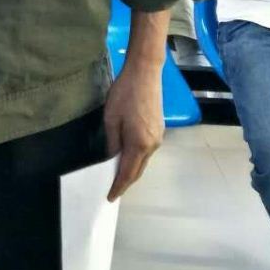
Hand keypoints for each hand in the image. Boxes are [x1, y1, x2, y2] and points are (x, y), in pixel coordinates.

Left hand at [103, 60, 163, 200]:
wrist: (145, 73)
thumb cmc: (124, 93)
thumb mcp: (111, 118)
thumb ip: (112, 142)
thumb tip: (111, 158)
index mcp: (139, 144)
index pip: (128, 173)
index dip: (118, 186)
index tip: (110, 197)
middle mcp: (152, 145)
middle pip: (138, 170)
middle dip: (126, 182)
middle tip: (113, 190)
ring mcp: (158, 138)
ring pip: (143, 161)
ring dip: (132, 169)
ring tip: (117, 175)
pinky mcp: (160, 129)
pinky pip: (147, 151)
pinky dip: (137, 158)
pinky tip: (128, 156)